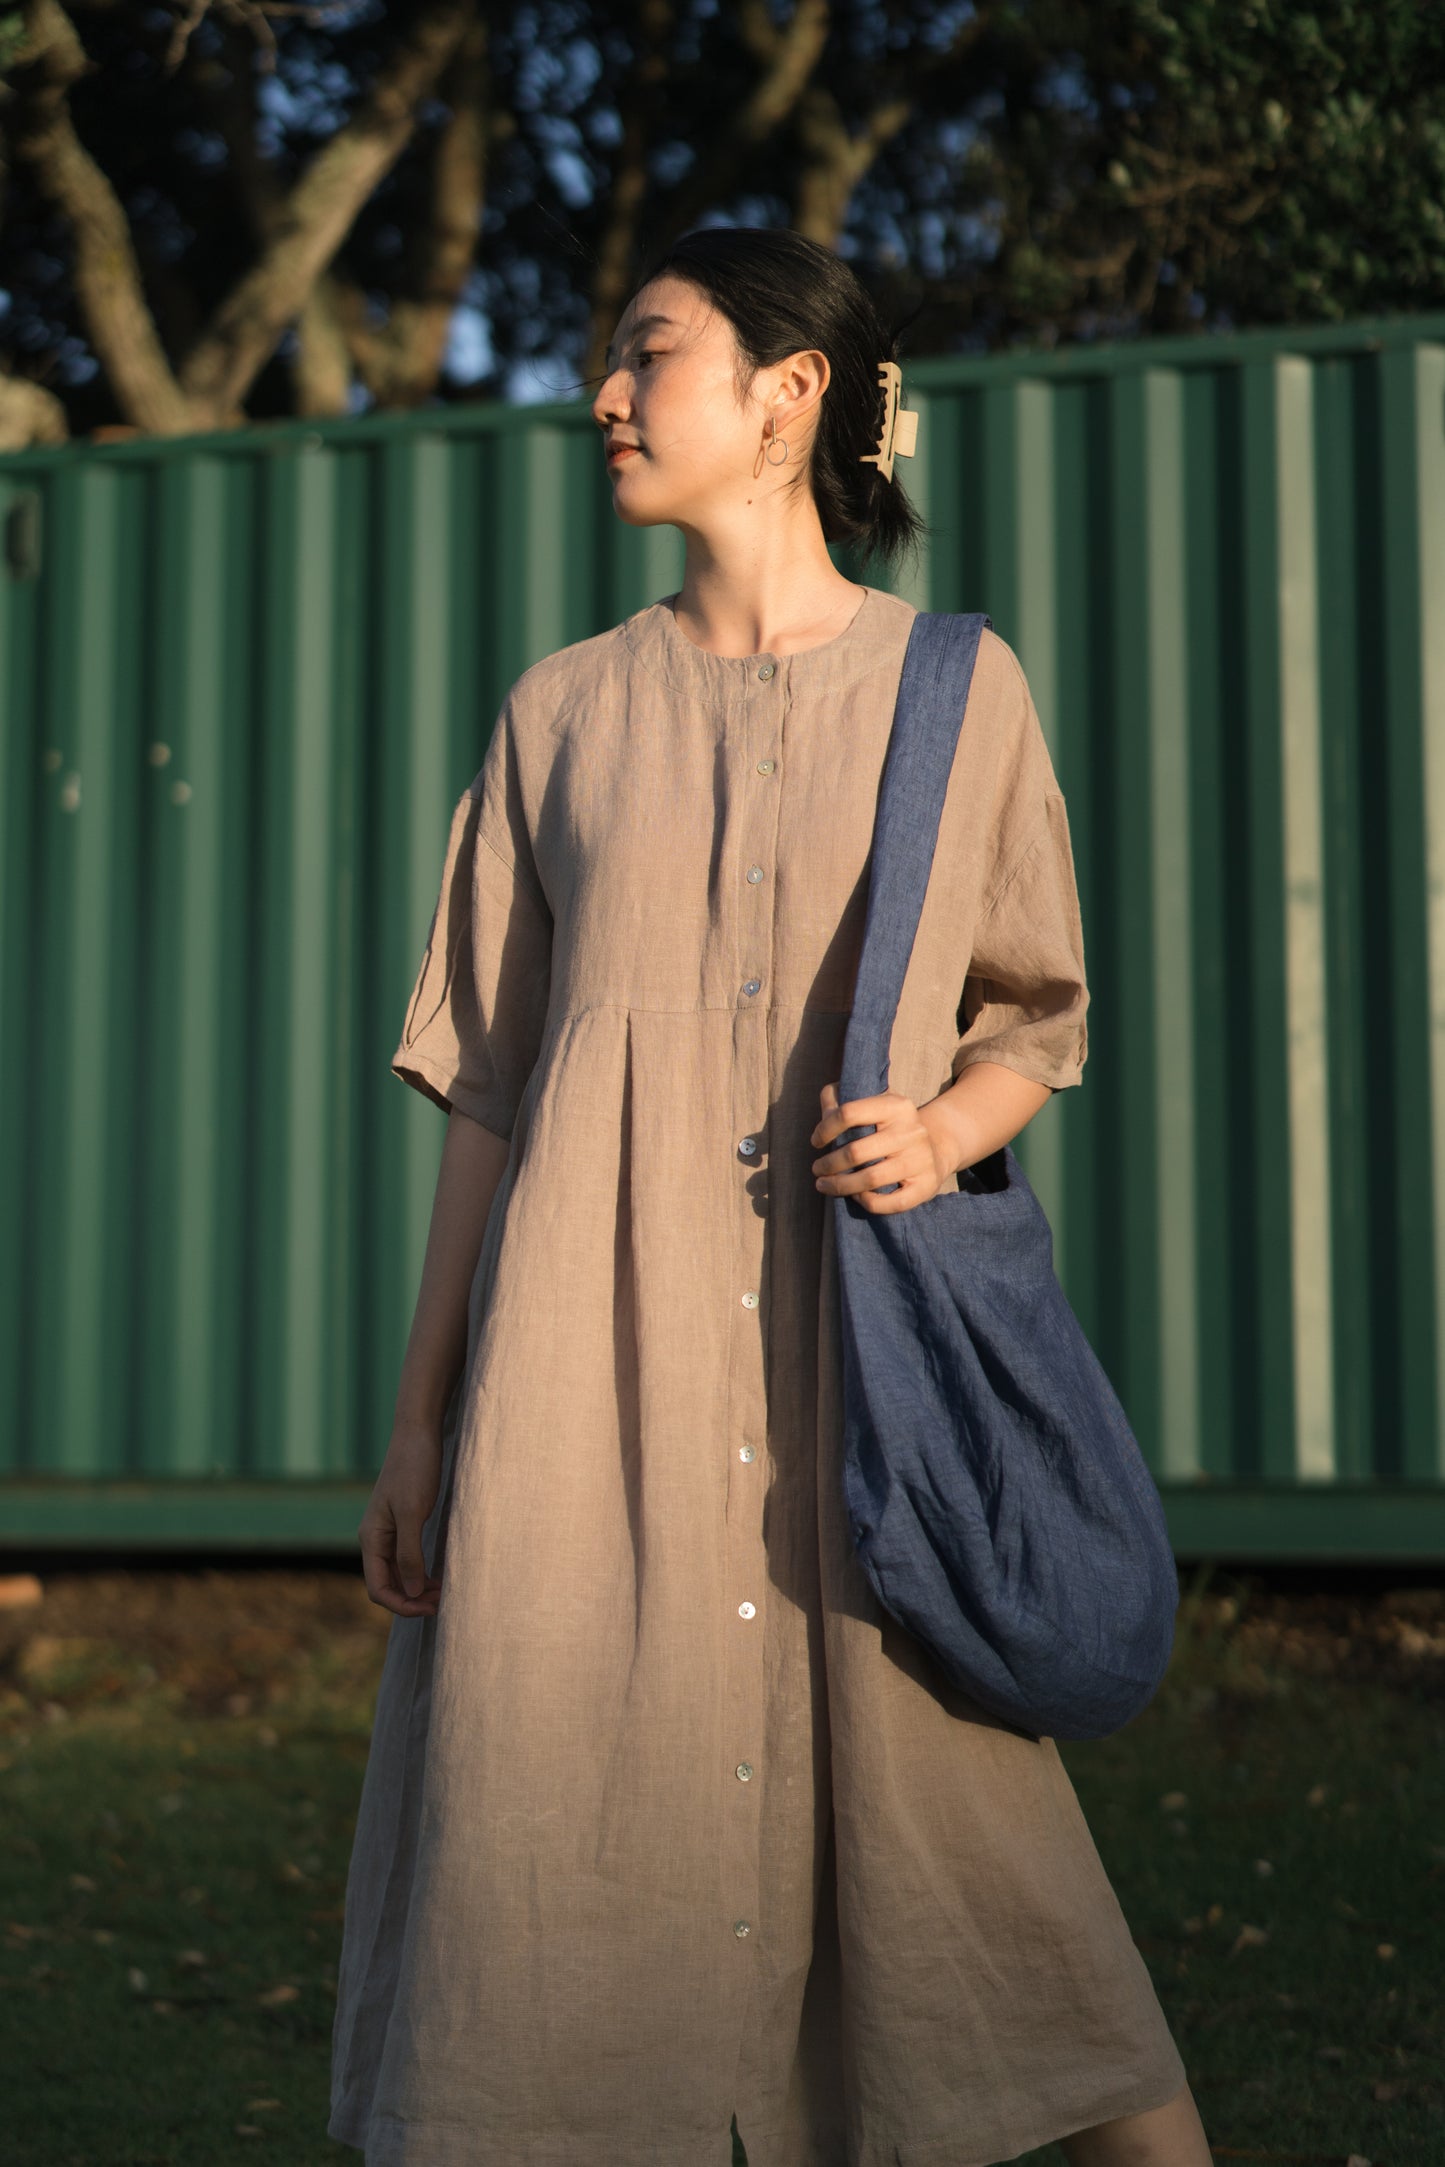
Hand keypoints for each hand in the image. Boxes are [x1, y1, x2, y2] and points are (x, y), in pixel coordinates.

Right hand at [357, 1422, 445, 1617]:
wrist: (418, 1433)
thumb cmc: (414, 1468)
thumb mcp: (413, 1513)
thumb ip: (409, 1554)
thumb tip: (412, 1592)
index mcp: (371, 1538)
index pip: (378, 1588)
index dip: (402, 1605)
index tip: (430, 1608)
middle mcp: (375, 1539)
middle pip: (387, 1585)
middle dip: (412, 1599)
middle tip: (441, 1602)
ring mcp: (389, 1531)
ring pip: (397, 1574)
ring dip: (417, 1588)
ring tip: (442, 1593)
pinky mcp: (403, 1523)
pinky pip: (406, 1559)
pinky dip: (420, 1573)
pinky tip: (438, 1576)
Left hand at [810, 1080, 956, 1214]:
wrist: (936, 1148)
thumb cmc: (891, 1128)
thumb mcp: (873, 1106)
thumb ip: (841, 1101)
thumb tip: (826, 1106)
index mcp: (896, 1106)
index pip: (849, 1113)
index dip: (825, 1129)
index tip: (816, 1141)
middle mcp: (912, 1131)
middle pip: (856, 1152)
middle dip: (828, 1164)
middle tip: (816, 1169)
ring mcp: (921, 1159)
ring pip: (871, 1179)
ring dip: (840, 1186)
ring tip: (825, 1185)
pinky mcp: (927, 1185)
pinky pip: (892, 1202)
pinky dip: (868, 1202)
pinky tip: (856, 1196)